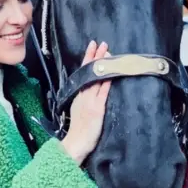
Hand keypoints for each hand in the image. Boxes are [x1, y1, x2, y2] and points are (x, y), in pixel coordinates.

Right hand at [61, 41, 111, 164]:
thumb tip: (90, 89)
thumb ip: (83, 99)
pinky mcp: (97, 108)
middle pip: (89, 71)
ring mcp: (90, 101)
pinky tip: (113, 72)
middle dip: (96, 56)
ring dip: (103, 64)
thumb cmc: (77, 131)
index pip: (83, 72)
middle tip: (102, 43)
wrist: (74, 143)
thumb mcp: (77, 110)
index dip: (88, 58)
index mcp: (78, 94)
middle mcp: (83, 94)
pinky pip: (103, 92)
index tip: (93, 46)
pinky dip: (107, 81)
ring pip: (97, 78)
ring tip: (109, 52)